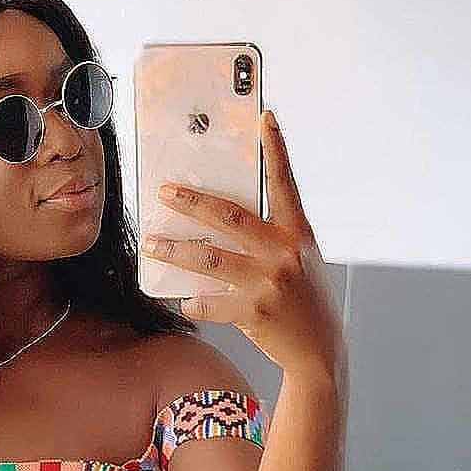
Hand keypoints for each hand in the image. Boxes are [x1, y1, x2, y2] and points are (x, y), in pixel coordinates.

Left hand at [140, 109, 345, 378]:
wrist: (320, 351)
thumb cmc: (305, 302)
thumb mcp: (300, 262)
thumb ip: (271, 240)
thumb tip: (222, 222)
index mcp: (299, 235)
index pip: (286, 185)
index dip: (276, 150)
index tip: (264, 119)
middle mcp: (285, 254)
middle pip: (230, 217)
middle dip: (192, 202)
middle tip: (165, 192)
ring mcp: (269, 284)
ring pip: (209, 260)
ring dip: (175, 251)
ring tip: (150, 245)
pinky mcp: (254, 313)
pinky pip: (210, 302)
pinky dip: (194, 302)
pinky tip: (186, 301)